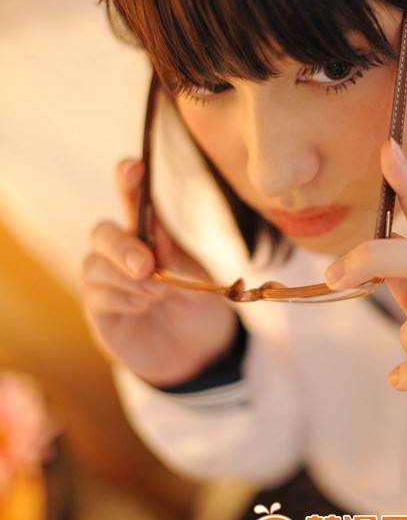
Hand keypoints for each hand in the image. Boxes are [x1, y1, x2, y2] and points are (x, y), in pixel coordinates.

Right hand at [80, 158, 236, 385]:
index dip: (129, 181)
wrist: (199, 352)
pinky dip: (121, 298)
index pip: (132, 200)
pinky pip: (97, 297)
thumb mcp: (198, 279)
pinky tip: (142, 306)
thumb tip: (153, 244)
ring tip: (156, 293)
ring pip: (94, 265)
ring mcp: (107, 282)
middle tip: (146, 266)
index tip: (134, 167)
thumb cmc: (198, 306)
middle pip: (102, 233)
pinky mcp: (100, 311)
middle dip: (121, 246)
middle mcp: (122, 254)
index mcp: (149, 236)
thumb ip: (176, 259)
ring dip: (125, 279)